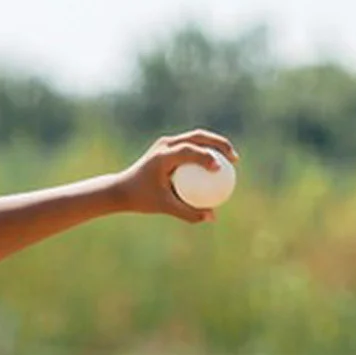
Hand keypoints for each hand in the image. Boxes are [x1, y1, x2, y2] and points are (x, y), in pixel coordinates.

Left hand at [119, 130, 238, 222]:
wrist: (121, 189)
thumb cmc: (141, 199)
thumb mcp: (164, 207)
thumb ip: (188, 212)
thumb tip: (212, 217)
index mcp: (162, 156)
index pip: (188, 150)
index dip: (207, 156)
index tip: (220, 168)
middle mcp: (164, 145)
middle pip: (198, 137)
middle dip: (219, 144)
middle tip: (234, 158)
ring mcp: (166, 144)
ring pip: (196, 138)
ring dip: (215, 145)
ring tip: (231, 159)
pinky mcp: (168, 147)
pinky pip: (191, 147)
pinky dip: (205, 153)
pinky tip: (217, 166)